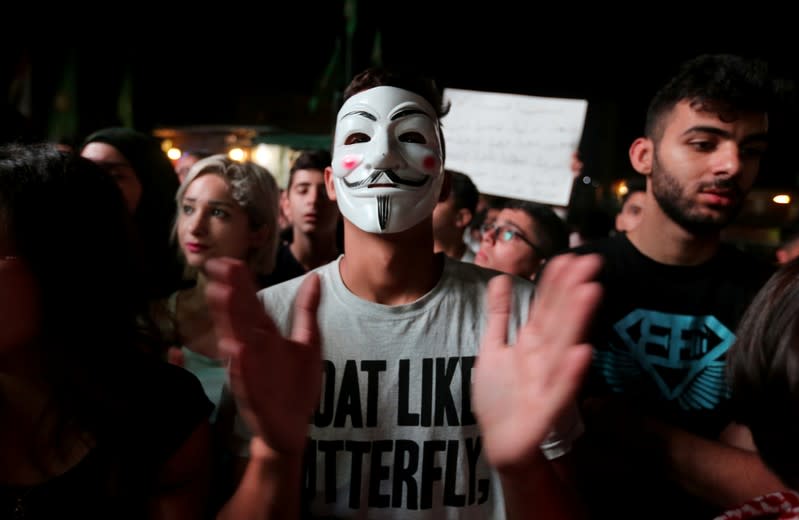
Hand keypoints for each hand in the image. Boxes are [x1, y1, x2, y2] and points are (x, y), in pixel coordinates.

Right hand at [205, 258, 321, 454]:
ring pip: (236, 340)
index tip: (227, 259)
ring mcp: (251, 370)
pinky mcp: (253, 393)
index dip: (240, 281)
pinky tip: (235, 349)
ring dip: (228, 320)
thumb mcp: (308, 342)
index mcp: (265, 335)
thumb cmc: (296, 384)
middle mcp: (254, 348)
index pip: (250, 302)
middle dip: (229, 291)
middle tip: (217, 267)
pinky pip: (244, 377)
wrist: (293, 427)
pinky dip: (239, 364)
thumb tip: (315, 278)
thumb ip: (307, 311)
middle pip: (239, 315)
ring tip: (221, 295)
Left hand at [473, 253, 601, 474]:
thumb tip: (499, 279)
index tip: (568, 256)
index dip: (555, 282)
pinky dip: (570, 372)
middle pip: (559, 319)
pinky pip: (560, 390)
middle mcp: (543, 358)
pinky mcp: (546, 409)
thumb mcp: (494, 349)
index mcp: (531, 343)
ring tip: (590, 292)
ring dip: (576, 320)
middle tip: (590, 261)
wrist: (501, 443)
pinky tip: (582, 352)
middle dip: (572, 291)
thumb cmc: (501, 397)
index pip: (545, 306)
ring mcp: (547, 382)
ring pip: (563, 346)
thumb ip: (498, 315)